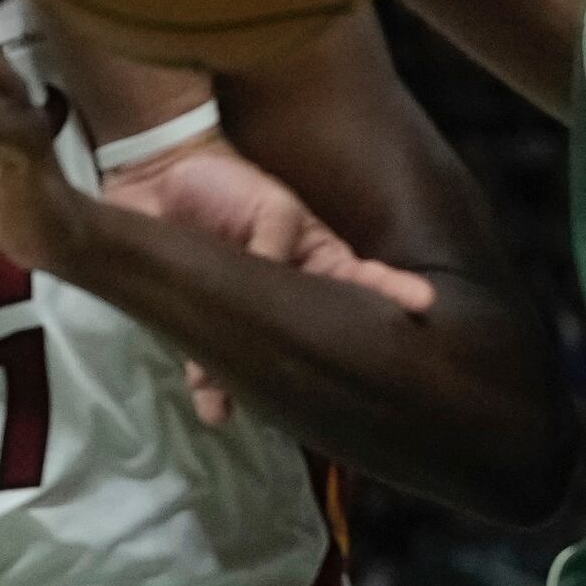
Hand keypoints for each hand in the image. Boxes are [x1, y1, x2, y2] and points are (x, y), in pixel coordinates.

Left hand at [103, 137, 436, 423]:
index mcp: (320, 260)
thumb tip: (267, 294)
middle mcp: (292, 298)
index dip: (396, 295)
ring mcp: (248, 316)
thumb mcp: (269, 204)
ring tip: (232, 406)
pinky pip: (211, 363)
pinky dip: (209, 384)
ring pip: (260, 363)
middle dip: (319, 375)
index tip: (426, 308)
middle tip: (328, 404)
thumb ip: (277, 245)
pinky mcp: (204, 325)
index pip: (367, 282)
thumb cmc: (226, 183)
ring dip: (247, 386)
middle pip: (315, 343)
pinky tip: (210, 403)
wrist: (158, 180)